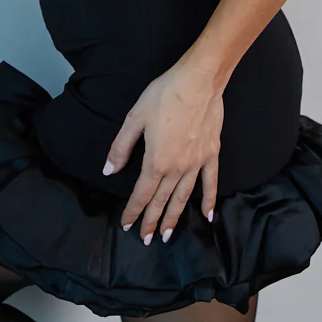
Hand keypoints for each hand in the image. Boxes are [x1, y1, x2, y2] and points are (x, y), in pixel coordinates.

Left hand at [102, 60, 222, 244]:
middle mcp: (177, 168)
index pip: (142, 194)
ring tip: (167, 235)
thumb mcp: (134, 119)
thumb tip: (110, 171)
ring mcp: (197, 163)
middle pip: (161, 200)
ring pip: (184, 197)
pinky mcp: (212, 154)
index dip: (133, 211)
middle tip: (147, 239)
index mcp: (156, 161)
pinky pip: (210, 183)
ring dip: (174, 218)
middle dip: (152, 221)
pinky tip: (207, 215)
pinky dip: (209, 200)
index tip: (127, 224)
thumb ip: (121, 148)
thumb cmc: (164, 96)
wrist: (199, 81)